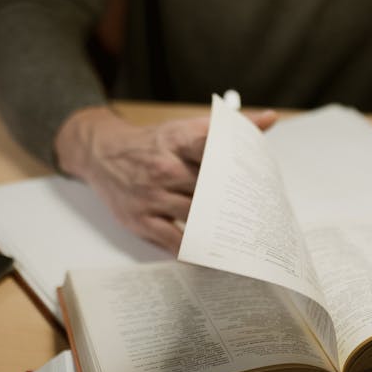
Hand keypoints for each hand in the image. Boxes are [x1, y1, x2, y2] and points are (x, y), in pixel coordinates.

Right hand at [55, 104, 277, 252]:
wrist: (100, 152)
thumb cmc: (151, 143)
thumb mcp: (184, 127)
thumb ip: (228, 127)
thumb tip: (270, 118)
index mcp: (178, 140)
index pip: (214, 148)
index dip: (238, 163)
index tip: (261, 178)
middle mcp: (164, 167)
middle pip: (209, 188)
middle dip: (234, 202)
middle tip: (262, 216)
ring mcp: (150, 195)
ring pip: (195, 215)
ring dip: (219, 228)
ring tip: (244, 238)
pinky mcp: (139, 219)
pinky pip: (173, 240)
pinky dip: (194, 250)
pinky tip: (211, 254)